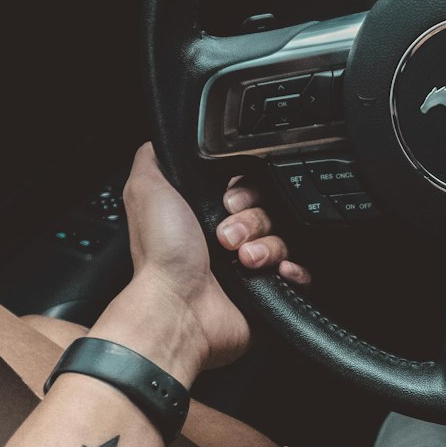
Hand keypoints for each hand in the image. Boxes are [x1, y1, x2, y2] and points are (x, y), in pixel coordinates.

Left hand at [91, 144, 308, 384]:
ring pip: (284, 239)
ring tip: (243, 260)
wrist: (178, 307)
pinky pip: (299, 271)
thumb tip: (162, 139)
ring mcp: (248, 266)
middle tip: (227, 236)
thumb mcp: (146, 190)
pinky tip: (276, 271)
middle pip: (268, 210)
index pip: (245, 187)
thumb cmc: (161, 256)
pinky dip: (293, 269)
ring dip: (268, 246)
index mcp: (203, 214)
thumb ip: (152, 159)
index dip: (244, 190)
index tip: (229, 201)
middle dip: (253, 219)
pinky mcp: (266, 290)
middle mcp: (227, 239)